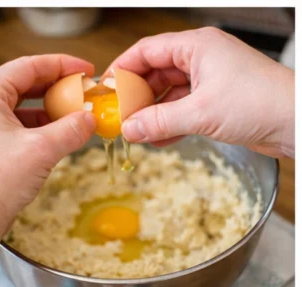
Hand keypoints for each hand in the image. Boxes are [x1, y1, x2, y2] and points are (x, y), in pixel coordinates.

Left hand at [0, 54, 95, 286]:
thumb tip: (91, 119)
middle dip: (57, 90)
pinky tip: (57, 138)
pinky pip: (15, 130)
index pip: (28, 66)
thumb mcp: (41, 150)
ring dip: (49, 113)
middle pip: (24, 86)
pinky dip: (37, 131)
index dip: (62, 65)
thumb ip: (71, 129)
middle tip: (83, 95)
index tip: (86, 70)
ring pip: (20, 110)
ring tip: (75, 119)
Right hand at [111, 28, 293, 157]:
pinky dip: (168, 124)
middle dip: (135, 95)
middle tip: (116, 117)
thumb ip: (160, 121)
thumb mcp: (201, 113)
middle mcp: (202, 59)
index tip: (104, 90)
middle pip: (155, 72)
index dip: (122, 68)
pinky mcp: (216, 102)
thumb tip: (129, 129)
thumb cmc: (258, 102)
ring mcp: (209, 81)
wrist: (295, 120)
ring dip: (151, 114)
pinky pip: (182, 110)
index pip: (147, 50)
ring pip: (168, 94)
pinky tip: (155, 140)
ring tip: (133, 133)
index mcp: (197, 46)